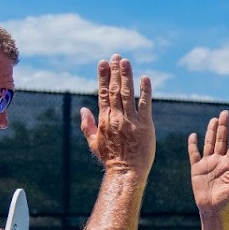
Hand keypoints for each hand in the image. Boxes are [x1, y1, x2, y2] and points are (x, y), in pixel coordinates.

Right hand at [79, 55, 154, 177]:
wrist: (125, 172)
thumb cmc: (111, 160)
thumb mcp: (94, 143)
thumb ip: (87, 125)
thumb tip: (83, 109)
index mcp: (104, 119)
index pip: (102, 93)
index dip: (103, 76)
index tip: (103, 62)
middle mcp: (116, 116)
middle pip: (114, 89)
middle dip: (115, 71)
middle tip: (116, 56)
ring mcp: (130, 120)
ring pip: (127, 93)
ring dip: (127, 76)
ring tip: (126, 61)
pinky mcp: (145, 125)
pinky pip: (145, 104)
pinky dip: (145, 90)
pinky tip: (145, 78)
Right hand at [188, 110, 228, 216]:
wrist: (212, 210)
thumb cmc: (228, 200)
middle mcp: (219, 161)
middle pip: (222, 140)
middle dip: (224, 127)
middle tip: (226, 112)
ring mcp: (208, 164)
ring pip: (209, 143)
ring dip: (211, 132)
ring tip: (214, 119)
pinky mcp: (196, 169)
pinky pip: (194, 154)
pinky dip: (193, 145)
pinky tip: (193, 135)